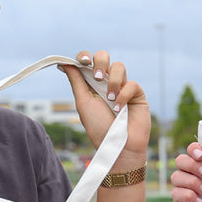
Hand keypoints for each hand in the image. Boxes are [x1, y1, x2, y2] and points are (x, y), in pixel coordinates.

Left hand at [60, 50, 149, 168]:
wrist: (117, 145)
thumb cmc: (98, 127)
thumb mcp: (83, 102)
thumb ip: (76, 81)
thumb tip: (64, 63)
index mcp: (92, 84)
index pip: (88, 62)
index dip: (85, 56)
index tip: (82, 61)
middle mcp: (107, 83)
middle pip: (104, 57)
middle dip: (100, 62)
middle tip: (97, 77)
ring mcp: (123, 87)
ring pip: (119, 66)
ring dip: (113, 81)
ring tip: (110, 99)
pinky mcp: (137, 94)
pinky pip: (131, 84)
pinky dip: (124, 95)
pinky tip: (120, 109)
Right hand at [169, 142, 201, 201]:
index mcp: (200, 163)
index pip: (192, 149)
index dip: (194, 149)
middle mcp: (188, 171)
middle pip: (180, 160)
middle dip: (193, 166)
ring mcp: (181, 185)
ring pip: (176, 176)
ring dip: (193, 183)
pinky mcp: (178, 199)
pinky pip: (176, 193)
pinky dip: (189, 196)